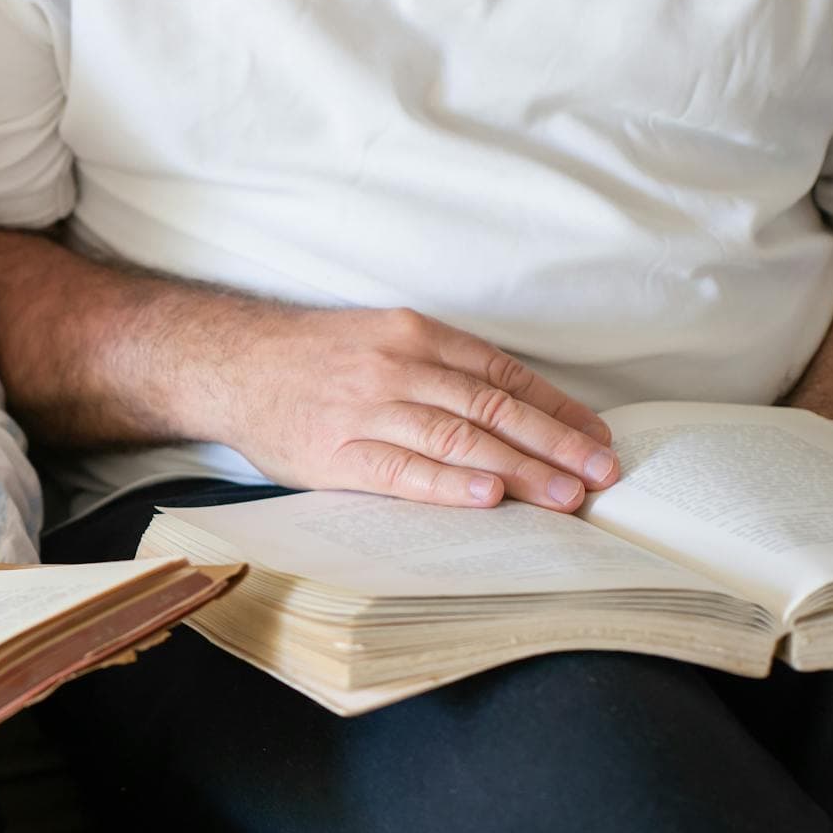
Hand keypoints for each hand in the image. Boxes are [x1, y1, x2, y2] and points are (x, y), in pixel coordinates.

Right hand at [201, 305, 619, 510]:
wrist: (229, 363)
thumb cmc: (311, 359)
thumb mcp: (379, 337)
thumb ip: (436, 366)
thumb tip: (510, 408)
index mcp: (415, 335)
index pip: (502, 374)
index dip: (557, 407)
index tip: (598, 437)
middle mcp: (397, 367)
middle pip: (492, 408)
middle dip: (556, 443)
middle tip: (603, 473)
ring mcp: (366, 410)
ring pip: (458, 438)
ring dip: (520, 470)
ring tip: (566, 496)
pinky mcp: (336, 453)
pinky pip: (402, 470)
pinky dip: (448, 484)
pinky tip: (487, 498)